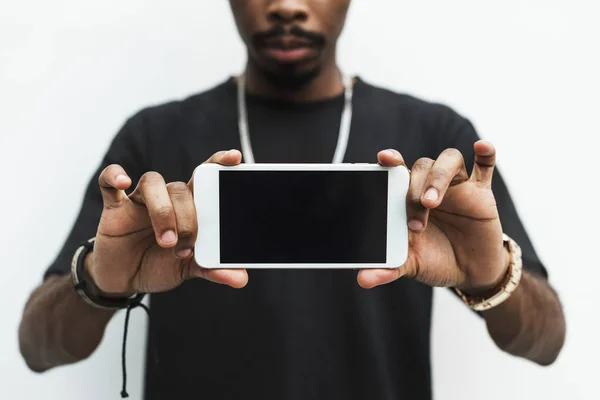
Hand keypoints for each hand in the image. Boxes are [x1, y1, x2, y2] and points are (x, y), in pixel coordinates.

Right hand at [89, 150, 247, 295]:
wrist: (126, 279)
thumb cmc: (161, 264)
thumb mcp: (189, 269)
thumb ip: (213, 269)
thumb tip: (241, 279)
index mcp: (191, 206)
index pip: (206, 176)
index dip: (219, 163)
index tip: (235, 158)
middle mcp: (168, 197)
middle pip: (181, 188)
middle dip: (187, 218)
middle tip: (186, 248)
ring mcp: (141, 200)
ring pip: (153, 184)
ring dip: (162, 212)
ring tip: (167, 242)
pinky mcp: (115, 207)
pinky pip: (110, 182)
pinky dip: (115, 176)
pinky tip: (124, 182)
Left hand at [357, 141, 508, 292]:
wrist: (469, 272)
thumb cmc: (435, 259)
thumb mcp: (411, 265)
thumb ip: (387, 269)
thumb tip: (362, 280)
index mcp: (408, 197)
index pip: (397, 171)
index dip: (390, 161)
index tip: (382, 158)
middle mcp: (430, 186)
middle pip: (421, 167)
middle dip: (415, 188)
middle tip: (416, 218)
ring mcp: (457, 187)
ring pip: (448, 161)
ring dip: (439, 176)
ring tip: (432, 201)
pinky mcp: (481, 193)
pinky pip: (485, 167)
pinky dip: (486, 154)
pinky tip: (482, 146)